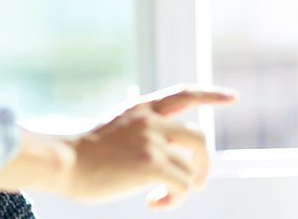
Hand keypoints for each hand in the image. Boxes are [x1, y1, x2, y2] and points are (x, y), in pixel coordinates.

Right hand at [64, 85, 236, 207]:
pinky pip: (182, 185)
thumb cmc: (85, 153)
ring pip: (191, 166)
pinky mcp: (151, 162)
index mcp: (141, 107)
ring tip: (160, 196)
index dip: (211, 95)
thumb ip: (144, 130)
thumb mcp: (117, 128)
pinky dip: (173, 199)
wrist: (64, 161)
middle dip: (204, 163)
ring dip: (182, 187)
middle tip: (197, 183)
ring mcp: (152, 139)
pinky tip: (152, 204)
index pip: (184, 93)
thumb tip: (174, 154)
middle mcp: (150, 118)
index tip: (233, 98)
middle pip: (199, 137)